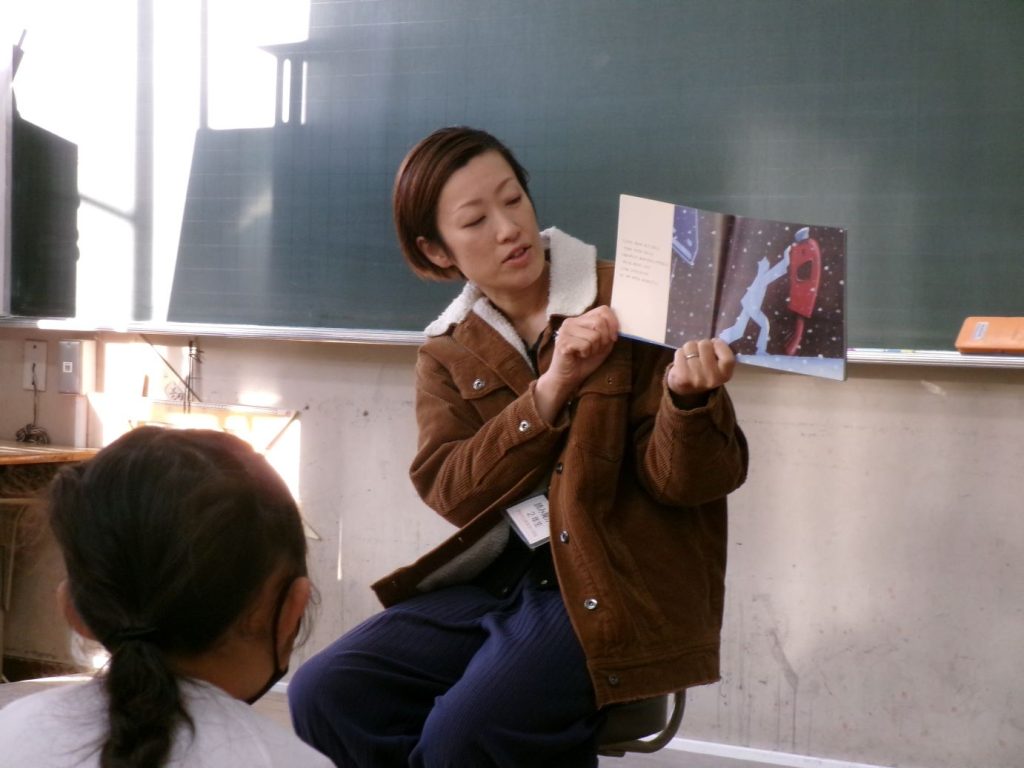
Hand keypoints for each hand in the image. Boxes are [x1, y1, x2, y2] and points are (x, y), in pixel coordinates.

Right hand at [535, 306, 618, 421]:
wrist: (568, 378)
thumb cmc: (584, 361)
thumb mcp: (602, 345)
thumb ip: (609, 333)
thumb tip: (618, 325)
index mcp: (581, 319)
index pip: (603, 310)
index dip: (613, 323)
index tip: (613, 339)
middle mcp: (571, 321)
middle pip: (599, 321)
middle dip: (604, 339)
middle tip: (596, 349)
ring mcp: (565, 331)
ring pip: (594, 335)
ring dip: (594, 348)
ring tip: (586, 353)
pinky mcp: (563, 342)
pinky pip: (585, 344)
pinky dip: (586, 353)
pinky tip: (579, 355)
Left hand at [667, 338, 734, 399]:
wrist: (686, 391)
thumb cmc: (704, 372)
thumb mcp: (718, 365)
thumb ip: (720, 352)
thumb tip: (715, 340)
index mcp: (725, 374)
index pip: (726, 350)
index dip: (718, 344)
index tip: (713, 345)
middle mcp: (713, 378)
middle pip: (705, 344)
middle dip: (701, 345)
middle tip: (699, 354)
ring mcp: (697, 378)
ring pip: (690, 346)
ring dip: (689, 349)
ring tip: (690, 359)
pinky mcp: (682, 378)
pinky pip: (680, 352)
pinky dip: (680, 354)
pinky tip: (682, 363)